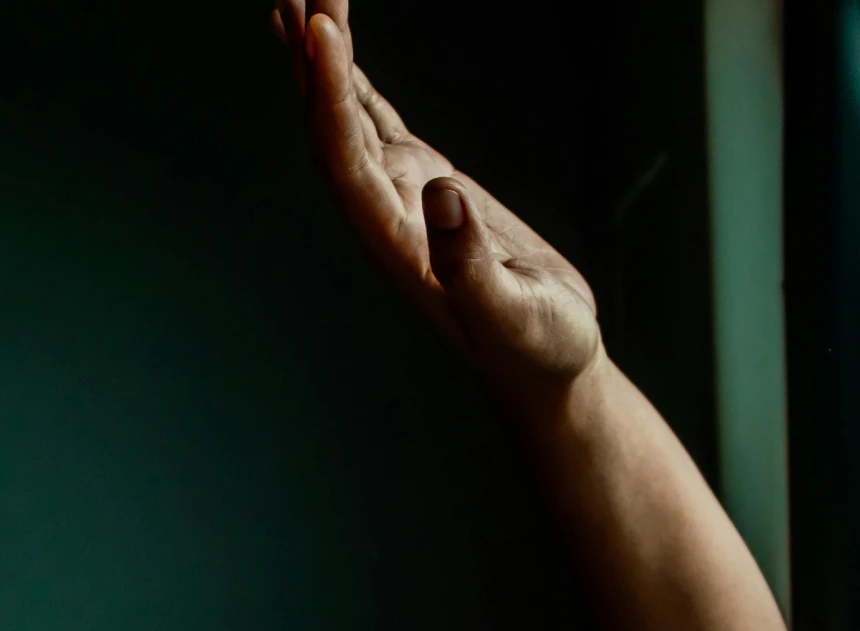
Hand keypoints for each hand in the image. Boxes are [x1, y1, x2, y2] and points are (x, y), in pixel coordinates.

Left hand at [272, 1, 601, 396]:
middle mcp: (382, 213)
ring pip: (343, 114)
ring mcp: (398, 195)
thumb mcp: (513, 314)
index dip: (327, 94)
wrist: (547, 367)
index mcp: (396, 242)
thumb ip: (472, 264)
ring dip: (320, 58)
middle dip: (311, 56)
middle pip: (329, 123)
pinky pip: (372, 119)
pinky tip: (330, 41)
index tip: (319, 28)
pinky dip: (349, 76)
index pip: (345, 157)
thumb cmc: (537, 351)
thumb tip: (443, 194)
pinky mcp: (422, 183)